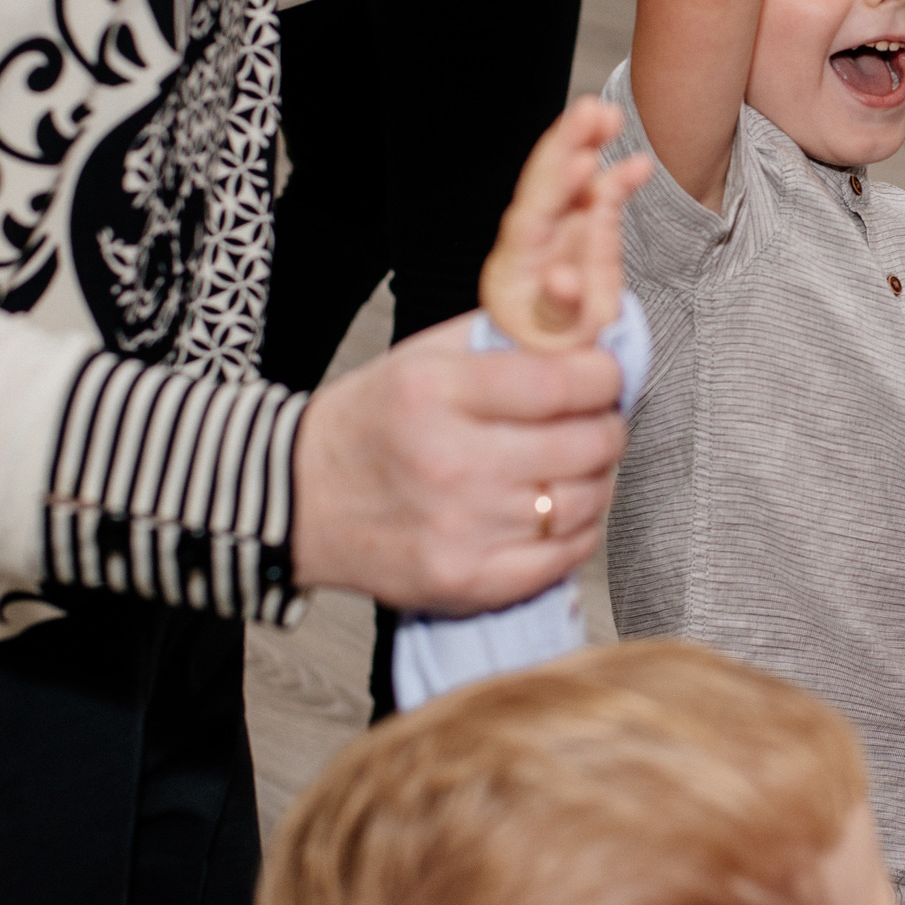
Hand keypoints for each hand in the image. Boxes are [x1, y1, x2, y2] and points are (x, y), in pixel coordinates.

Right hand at [289, 321, 627, 614]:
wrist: (297, 501)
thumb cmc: (371, 423)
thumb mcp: (424, 356)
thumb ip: (507, 336)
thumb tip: (587, 323)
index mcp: (435, 393)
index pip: (561, 382)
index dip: (605, 376)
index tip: (606, 376)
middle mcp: (450, 463)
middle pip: (585, 444)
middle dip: (608, 425)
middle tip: (598, 419)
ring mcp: (460, 529)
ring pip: (585, 501)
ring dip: (598, 478)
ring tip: (577, 464)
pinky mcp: (467, 581)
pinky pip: (565, 556)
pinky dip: (579, 531)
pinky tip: (559, 511)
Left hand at [479, 96, 653, 351]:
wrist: (553, 361)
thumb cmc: (552, 355)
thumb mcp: (556, 342)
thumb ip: (561, 308)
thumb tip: (561, 277)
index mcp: (514, 266)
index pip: (532, 216)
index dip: (555, 186)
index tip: (580, 162)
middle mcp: (531, 240)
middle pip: (545, 184)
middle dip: (568, 144)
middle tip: (592, 111)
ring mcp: (557, 232)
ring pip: (567, 182)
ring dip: (585, 145)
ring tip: (608, 115)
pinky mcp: (583, 232)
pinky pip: (597, 200)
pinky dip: (616, 179)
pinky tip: (640, 163)